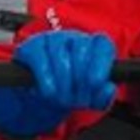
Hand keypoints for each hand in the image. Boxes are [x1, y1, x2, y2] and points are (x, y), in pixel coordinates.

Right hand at [0, 28, 116, 137]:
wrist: (41, 96)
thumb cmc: (72, 91)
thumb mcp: (91, 98)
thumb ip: (104, 96)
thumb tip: (108, 88)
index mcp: (95, 46)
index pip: (103, 45)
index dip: (101, 64)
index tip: (95, 82)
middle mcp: (75, 38)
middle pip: (81, 53)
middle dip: (79, 82)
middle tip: (77, 100)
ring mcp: (52, 39)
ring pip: (60, 57)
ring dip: (63, 84)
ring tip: (63, 99)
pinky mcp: (31, 47)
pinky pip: (40, 60)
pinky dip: (45, 79)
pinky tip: (49, 91)